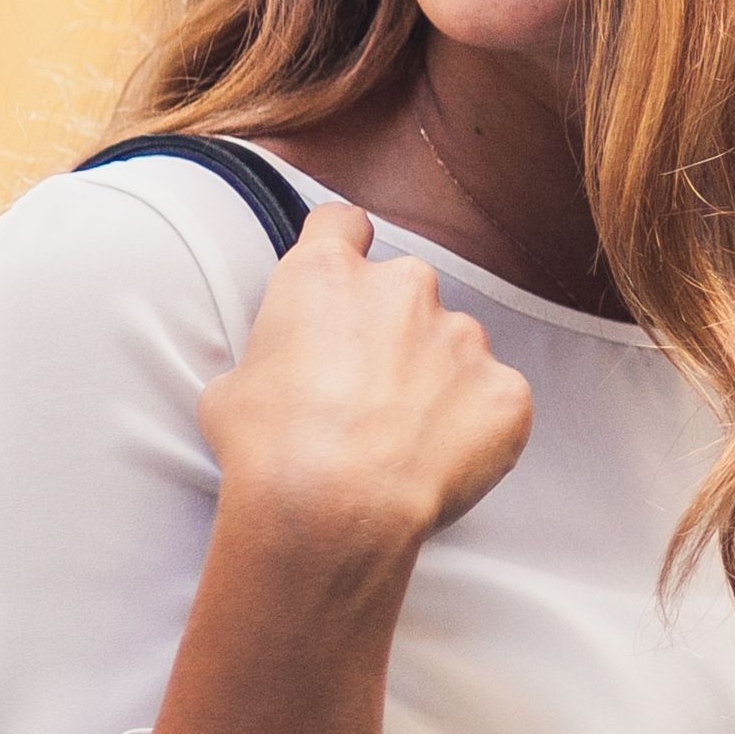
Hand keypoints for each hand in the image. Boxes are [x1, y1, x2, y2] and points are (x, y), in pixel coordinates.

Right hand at [198, 203, 533, 558]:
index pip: (342, 225)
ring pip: (453, 346)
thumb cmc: (267, 450)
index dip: (341, 249)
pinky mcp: (505, 390)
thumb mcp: (229, 390)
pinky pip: (493, 399)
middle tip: (366, 392)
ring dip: (435, 379)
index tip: (341, 280)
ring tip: (402, 439)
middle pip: (404, 291)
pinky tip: (439, 463)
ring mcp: (463, 337)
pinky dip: (473, 425)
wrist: (330, 509)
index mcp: (329, 275)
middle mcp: (404, 288)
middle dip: (392, 331)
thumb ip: (268, 359)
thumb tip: (278, 377)